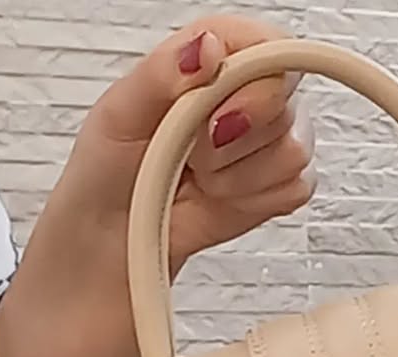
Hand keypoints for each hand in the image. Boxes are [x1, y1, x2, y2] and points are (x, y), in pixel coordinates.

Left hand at [0, 14, 315, 356]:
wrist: (106, 272)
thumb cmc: (99, 195)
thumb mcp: (115, 122)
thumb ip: (164, 78)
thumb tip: (211, 46)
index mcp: (197, 68)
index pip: (261, 43)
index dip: (253, 77)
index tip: (215, 113)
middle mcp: (235, 102)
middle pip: (287, 97)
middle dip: (236, 137)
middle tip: (192, 162)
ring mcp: (258, 152)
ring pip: (296, 148)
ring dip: (243, 179)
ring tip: (198, 190)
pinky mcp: (272, 195)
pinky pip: (298, 189)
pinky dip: (258, 205)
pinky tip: (220, 210)